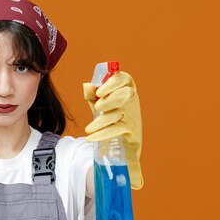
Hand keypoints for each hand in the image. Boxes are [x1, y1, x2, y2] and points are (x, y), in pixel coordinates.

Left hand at [82, 71, 142, 188]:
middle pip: (124, 94)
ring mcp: (133, 114)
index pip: (123, 78)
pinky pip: (116, 129)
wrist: (122, 140)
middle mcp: (132, 98)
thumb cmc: (111, 115)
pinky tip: (90, 138)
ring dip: (101, 121)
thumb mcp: (100, 103)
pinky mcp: (131, 128)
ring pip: (118, 113)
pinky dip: (102, 134)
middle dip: (109, 100)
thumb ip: (92, 95)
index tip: (99, 92)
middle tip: (97, 108)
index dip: (112, 83)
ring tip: (88, 129)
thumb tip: (86, 86)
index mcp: (125, 87)